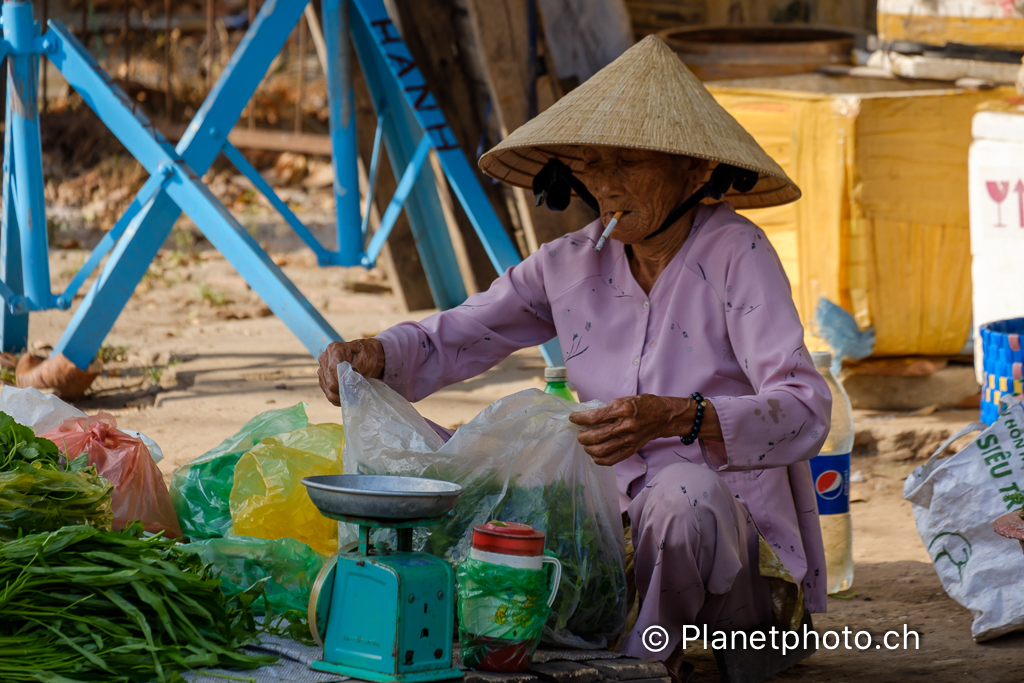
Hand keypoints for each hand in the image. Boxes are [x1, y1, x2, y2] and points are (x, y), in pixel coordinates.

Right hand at [317, 338, 385, 405]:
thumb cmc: (366, 355)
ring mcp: (322, 370)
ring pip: (329, 390)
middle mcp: (324, 359)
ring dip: (342, 396)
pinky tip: (349, 397)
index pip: (333, 368)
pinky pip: (329, 394)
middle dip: (345, 390)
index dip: (342, 380)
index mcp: (334, 349)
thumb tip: (350, 382)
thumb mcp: (366, 358)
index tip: (353, 388)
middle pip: (330, 382)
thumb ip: (357, 368)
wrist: (364, 356)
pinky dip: (339, 399)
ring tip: (355, 396)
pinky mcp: (323, 381)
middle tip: (358, 393)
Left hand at [569, 394, 683, 465]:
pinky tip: (594, 454)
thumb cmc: (643, 405)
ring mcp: (629, 440)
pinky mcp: (631, 450)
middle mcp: (625, 426)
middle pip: (596, 436)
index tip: (573, 418)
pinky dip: (599, 459)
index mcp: (623, 409)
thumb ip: (608, 409)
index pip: (595, 417)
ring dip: (588, 448)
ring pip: (601, 451)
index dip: (579, 418)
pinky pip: (611, 460)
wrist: (663, 416)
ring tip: (586, 444)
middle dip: (582, 436)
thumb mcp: (625, 399)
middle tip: (579, 434)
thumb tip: (588, 416)